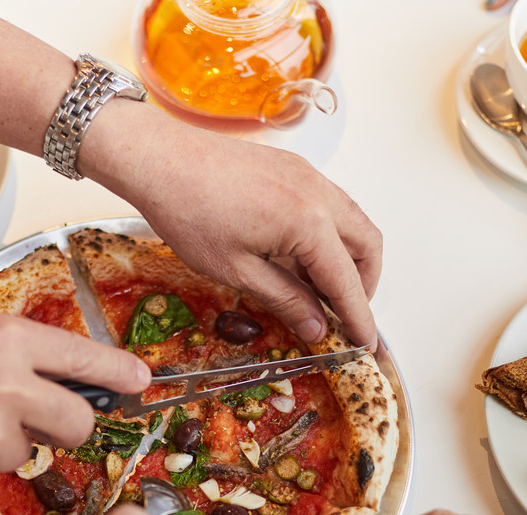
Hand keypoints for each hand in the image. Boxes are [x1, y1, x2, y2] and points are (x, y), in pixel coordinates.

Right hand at [0, 313, 149, 494]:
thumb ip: (13, 357)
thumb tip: (57, 381)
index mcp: (6, 340)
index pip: (86, 357)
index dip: (119, 373)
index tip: (140, 382)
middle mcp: (9, 382)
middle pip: (79, 421)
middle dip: (69, 428)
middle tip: (41, 422)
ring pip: (30, 450)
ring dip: (6, 444)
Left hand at [88, 107, 381, 348]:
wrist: (159, 159)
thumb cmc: (188, 210)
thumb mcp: (238, 271)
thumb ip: (286, 299)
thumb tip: (316, 326)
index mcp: (308, 222)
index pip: (347, 281)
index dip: (358, 317)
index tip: (364, 342)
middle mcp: (318, 193)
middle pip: (367, 245)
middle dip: (363, 285)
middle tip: (344, 316)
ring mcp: (308, 176)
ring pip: (352, 221)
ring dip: (348, 259)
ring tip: (319, 292)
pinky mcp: (293, 169)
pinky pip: (330, 205)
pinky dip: (329, 235)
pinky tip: (300, 259)